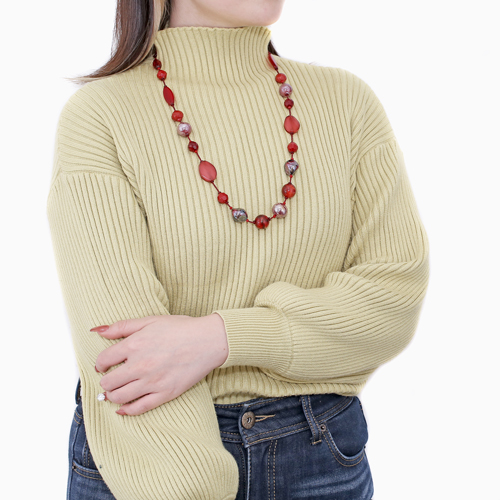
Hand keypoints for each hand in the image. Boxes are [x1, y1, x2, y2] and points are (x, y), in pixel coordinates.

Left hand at [92, 313, 227, 415]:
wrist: (208, 340)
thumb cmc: (181, 328)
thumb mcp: (149, 320)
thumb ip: (121, 326)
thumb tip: (96, 330)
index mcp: (134, 345)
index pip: (103, 360)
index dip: (100, 364)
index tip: (104, 365)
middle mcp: (140, 365)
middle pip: (108, 382)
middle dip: (106, 381)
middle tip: (111, 378)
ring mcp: (152, 382)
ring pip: (119, 397)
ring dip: (112, 396)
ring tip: (116, 391)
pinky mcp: (165, 393)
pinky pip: (139, 408)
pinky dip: (127, 411)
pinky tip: (123, 408)